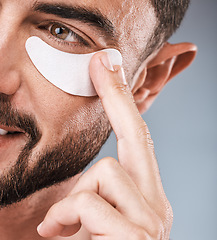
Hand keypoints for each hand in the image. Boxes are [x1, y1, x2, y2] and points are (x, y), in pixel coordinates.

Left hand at [37, 52, 172, 238]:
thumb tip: (89, 181)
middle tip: (101, 64)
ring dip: (74, 199)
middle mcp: (156, 205)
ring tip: (64, 226)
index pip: (137, 136)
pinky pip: (91, 204)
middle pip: (136, 134)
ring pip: (105, 173)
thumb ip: (96, 194)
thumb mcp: (95, 219)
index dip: (122, 97)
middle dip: (118, 95)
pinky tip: (64, 236)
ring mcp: (151, 223)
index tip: (108, 64)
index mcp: (147, 196)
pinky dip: (67, 217)